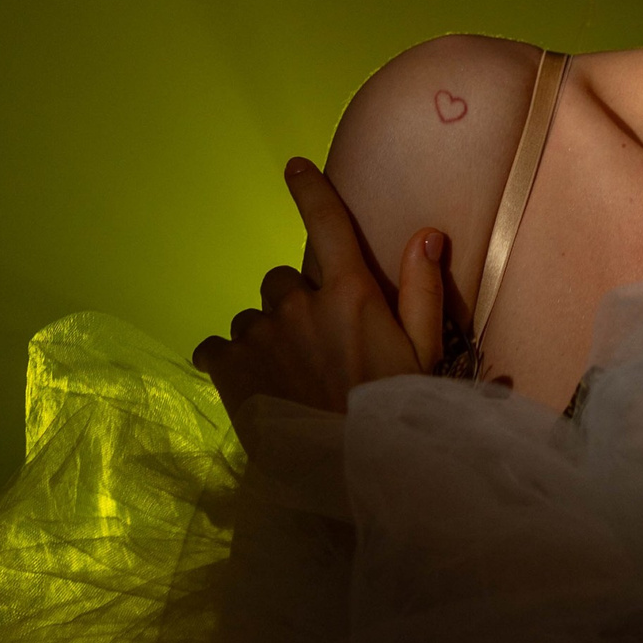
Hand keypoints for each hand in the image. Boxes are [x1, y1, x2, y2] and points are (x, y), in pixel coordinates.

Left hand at [192, 158, 448, 419]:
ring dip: (266, 337)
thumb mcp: (424, 355)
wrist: (342, 476)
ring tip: (288, 378)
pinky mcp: (228, 368)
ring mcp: (259, 335)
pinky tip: (249, 384)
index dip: (310, 190)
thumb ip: (423, 291)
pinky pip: (216, 346)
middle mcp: (299, 304)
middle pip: (283, 281)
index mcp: (349, 294)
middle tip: (318, 349)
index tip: (295, 167)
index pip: (327, 223)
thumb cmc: (393, 415)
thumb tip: (426, 233)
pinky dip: (228, 360)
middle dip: (296, 305)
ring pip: (253, 317)